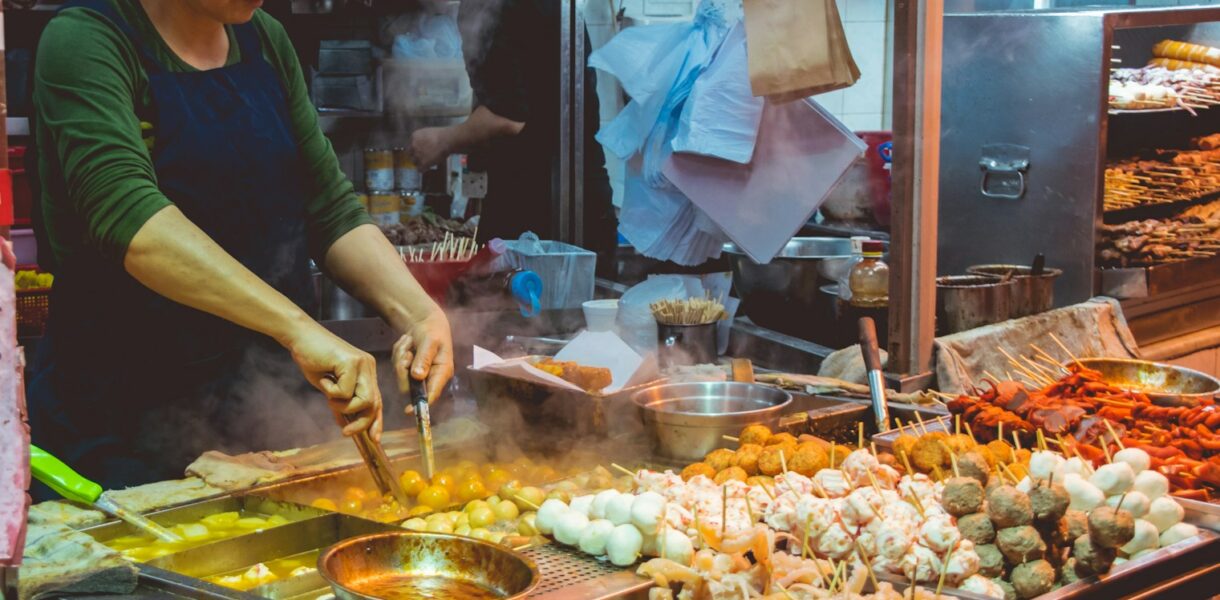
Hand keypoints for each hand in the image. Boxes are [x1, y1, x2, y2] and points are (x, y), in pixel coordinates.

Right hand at [284, 323, 382, 439]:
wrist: (300, 337)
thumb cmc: (312, 359)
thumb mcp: (328, 386)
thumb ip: (339, 402)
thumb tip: (344, 424)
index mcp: (366, 372)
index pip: (377, 400)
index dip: (376, 420)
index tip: (374, 438)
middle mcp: (369, 367)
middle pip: (374, 403)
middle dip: (362, 423)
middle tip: (345, 432)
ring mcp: (363, 363)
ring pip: (363, 400)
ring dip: (343, 406)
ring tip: (328, 394)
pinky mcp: (352, 362)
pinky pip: (345, 392)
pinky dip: (330, 391)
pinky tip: (323, 378)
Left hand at [392, 308, 454, 410]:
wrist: (425, 322)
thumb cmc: (433, 331)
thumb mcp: (430, 341)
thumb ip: (424, 358)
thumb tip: (418, 376)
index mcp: (442, 372)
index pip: (432, 394)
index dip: (421, 404)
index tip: (408, 410)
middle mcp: (430, 377)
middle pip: (409, 386)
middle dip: (403, 368)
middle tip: (407, 352)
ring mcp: (418, 374)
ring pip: (400, 375)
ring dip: (400, 356)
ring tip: (408, 342)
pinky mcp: (408, 369)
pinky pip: (396, 366)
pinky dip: (398, 352)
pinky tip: (406, 343)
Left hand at [408, 127, 452, 169]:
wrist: (447, 140)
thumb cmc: (442, 136)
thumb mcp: (428, 133)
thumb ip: (422, 139)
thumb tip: (423, 145)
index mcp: (414, 136)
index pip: (410, 146)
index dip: (415, 150)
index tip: (421, 152)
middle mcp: (413, 145)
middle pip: (410, 154)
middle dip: (416, 156)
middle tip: (424, 157)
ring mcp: (417, 154)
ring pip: (414, 162)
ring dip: (420, 163)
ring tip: (429, 161)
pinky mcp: (422, 163)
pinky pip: (420, 169)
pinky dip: (424, 169)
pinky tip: (429, 166)